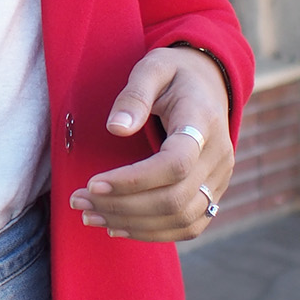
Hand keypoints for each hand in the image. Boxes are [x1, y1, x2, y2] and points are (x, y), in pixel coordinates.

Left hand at [69, 47, 233, 242]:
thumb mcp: (153, 67)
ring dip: (132, 223)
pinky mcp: (214, 192)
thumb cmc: (174, 73)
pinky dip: (153, 233)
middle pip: (175, 199)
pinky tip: (117, 226)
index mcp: (203, 122)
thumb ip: (135, 94)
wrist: (208, 83)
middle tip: (78, 201)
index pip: (175, 164)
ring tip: (89, 215)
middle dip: (122, 205)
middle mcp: (218, 155)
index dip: (134, 180)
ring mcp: (220, 178)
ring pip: (181, 219)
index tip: (93, 183)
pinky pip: (189, 225)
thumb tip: (115, 128)